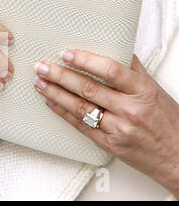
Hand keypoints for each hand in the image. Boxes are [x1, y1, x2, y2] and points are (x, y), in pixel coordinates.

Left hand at [34, 50, 178, 196]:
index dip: (86, 61)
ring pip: (81, 108)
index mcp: (143, 91)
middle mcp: (130, 110)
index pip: (111, 71)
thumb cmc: (168, 122)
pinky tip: (51, 102)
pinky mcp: (109, 144)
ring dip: (56, 94)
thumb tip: (116, 49)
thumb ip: (133, 71)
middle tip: (43, 67)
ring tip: (41, 83)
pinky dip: (63, 113)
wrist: (178, 157)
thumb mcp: (155, 90)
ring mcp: (118, 129)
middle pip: (89, 89)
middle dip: (61, 76)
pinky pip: (81, 126)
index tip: (67, 54)